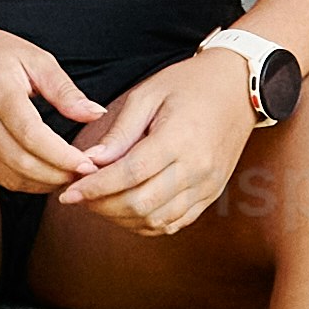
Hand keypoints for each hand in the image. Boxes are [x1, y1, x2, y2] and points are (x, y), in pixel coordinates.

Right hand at [0, 15, 112, 200]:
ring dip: (41, 184)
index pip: (32, 136)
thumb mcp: (32, 58)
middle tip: (83, 174)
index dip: (63, 157)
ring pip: (7, 177)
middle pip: (21, 163)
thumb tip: (96, 114)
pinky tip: (39, 171)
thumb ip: (64, 90)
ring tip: (65, 175)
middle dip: (57, 176)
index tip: (88, 164)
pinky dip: (20, 180)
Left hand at [60, 43, 264, 237]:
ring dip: (121, 218)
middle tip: (79, 198)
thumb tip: (93, 161)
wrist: (239, 88)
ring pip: (156, 220)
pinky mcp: (211, 195)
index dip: (95, 188)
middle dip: (102, 206)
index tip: (68, 193)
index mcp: (178, 139)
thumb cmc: (189, 84)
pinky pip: (175, 223)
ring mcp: (207, 186)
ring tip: (98, 204)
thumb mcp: (148, 94)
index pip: (129, 174)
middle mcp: (196, 168)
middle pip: (141, 204)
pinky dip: (146, 223)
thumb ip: (121, 131)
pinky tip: (125, 211)